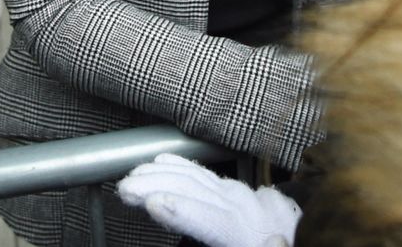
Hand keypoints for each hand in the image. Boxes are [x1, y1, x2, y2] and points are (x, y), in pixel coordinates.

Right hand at [118, 154, 298, 246]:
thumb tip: (275, 239)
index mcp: (256, 233)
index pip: (218, 221)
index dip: (186, 212)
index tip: (155, 204)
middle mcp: (254, 211)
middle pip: (202, 193)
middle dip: (161, 187)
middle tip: (125, 189)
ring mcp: (251, 200)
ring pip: (201, 181)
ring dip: (164, 176)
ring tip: (132, 179)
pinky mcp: (248, 196)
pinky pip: (212, 178)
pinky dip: (184, 168)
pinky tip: (164, 162)